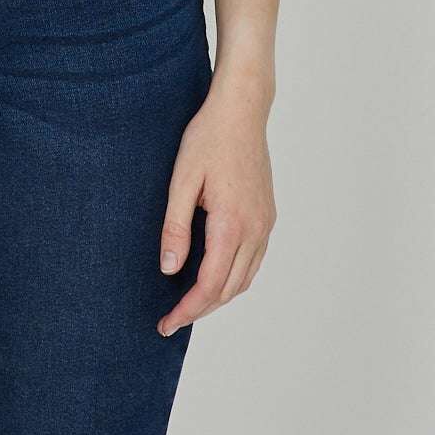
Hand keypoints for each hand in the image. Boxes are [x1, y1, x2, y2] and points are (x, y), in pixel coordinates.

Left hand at [156, 76, 275, 334]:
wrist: (241, 110)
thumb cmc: (208, 139)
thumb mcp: (182, 180)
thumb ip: (175, 227)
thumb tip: (169, 269)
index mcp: (231, 224)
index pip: (209, 285)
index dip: (187, 309)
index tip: (166, 323)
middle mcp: (255, 230)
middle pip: (229, 289)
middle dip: (200, 308)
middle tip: (172, 318)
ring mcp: (265, 223)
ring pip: (244, 278)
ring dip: (219, 296)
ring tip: (190, 302)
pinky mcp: (267, 215)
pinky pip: (253, 260)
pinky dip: (233, 277)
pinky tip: (214, 273)